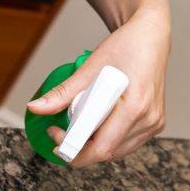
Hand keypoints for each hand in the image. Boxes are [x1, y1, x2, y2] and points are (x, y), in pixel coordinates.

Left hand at [27, 10, 170, 166]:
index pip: (101, 148)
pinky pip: (124, 144)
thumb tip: (35, 108)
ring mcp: (153, 124)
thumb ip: (61, 94)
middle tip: (61, 130)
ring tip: (78, 124)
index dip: (74, 150)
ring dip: (91, 145)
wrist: (149, 38)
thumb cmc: (124, 48)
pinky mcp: (154, 125)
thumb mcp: (88, 69)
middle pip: (106, 152)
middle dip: (79, 147)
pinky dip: (105, 140)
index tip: (56, 139)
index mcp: (135, 106)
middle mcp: (148, 119)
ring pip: (114, 152)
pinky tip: (95, 125)